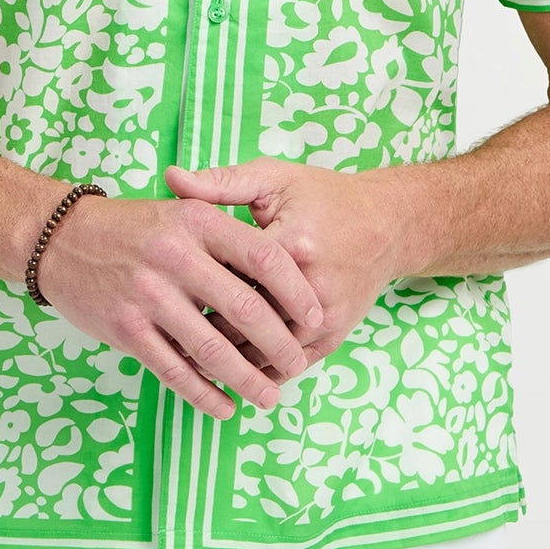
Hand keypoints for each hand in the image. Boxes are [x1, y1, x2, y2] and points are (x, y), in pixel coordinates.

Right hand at [33, 190, 324, 422]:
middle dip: (280, 345)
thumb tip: (288, 267)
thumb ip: (228, 236)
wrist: (59, 238)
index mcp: (198, 221)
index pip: (265, 257)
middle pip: (247, 309)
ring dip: (248, 379)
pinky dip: (204, 395)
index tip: (315, 317)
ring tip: (270, 398)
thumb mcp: (183, 210)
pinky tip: (225, 407)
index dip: (297, 291)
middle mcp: (175, 257)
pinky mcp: (126, 329)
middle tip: (298, 365)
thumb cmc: (134, 228)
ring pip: (213, 349)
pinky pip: (175, 371)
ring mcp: (149, 295)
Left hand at [163, 157, 416, 376]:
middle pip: (244, 324)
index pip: (228, 280)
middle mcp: (312, 287)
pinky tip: (230, 367)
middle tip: (165, 335)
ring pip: (264, 352)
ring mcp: (327, 316)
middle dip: (204, 332)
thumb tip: (171, 179)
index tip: (161, 297)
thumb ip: (221, 183)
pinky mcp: (336, 335)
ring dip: (228, 359)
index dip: (193, 290)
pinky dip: (258, 369)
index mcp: (291, 246)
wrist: (388, 223)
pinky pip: (289, 364)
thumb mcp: (274, 179)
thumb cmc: (324, 197)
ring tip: (189, 358)